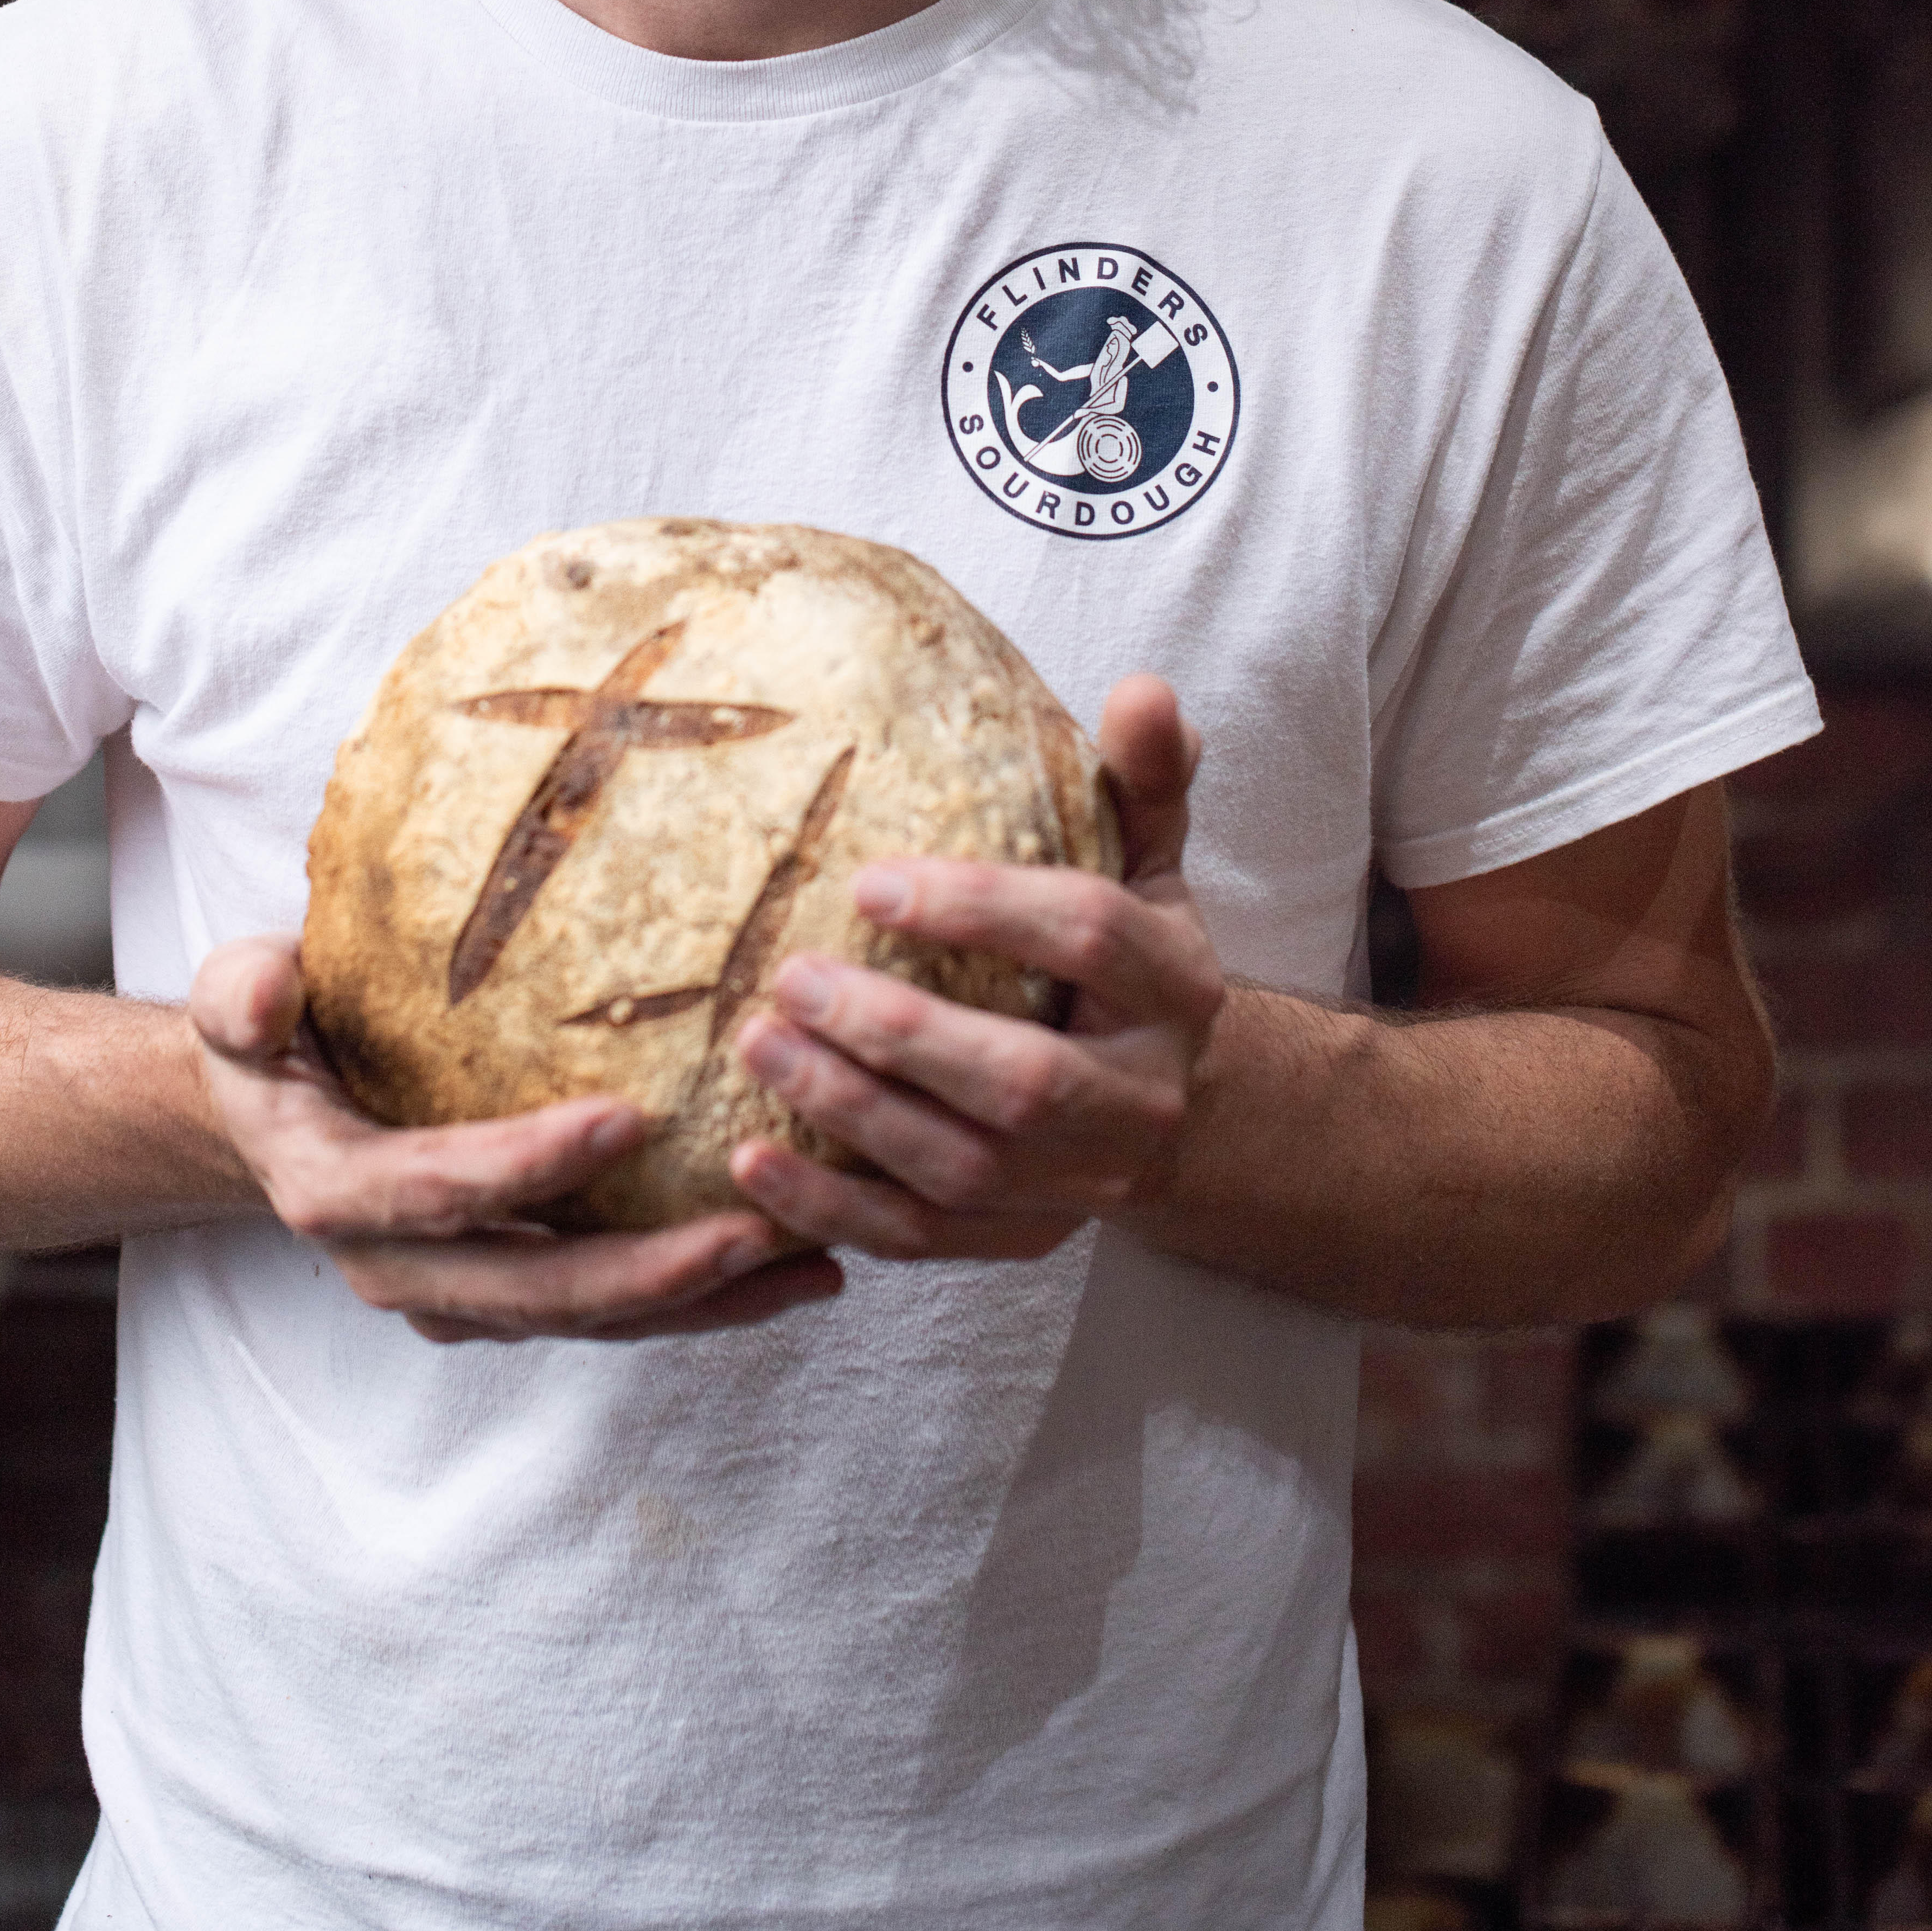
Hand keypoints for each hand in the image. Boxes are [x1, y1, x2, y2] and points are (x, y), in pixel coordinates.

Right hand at [190, 938, 843, 1343]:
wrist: (272, 1116)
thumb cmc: (270, 1036)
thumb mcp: (235, 996)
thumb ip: (242, 993)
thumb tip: (261, 996)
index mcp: (334, 1191)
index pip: (438, 1188)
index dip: (526, 1166)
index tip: (629, 1115)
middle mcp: (397, 1267)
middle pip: (535, 1288)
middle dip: (649, 1269)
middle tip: (759, 1228)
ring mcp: (458, 1296)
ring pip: (588, 1319)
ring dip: (701, 1301)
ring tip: (811, 1261)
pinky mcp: (508, 1299)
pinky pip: (610, 1313)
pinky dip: (702, 1302)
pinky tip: (795, 1268)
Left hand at [725, 674, 1223, 1261]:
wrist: (1172, 1100)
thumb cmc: (1125, 951)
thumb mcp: (1148, 860)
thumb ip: (1142, 779)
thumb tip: (1144, 690)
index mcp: (1179, 987)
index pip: (1088, 936)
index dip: (981, 907)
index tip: (868, 880)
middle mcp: (1144, 1097)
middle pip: (1022, 1078)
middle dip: (899, 1032)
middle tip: (790, 975)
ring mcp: (1086, 1184)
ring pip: (964, 1166)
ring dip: (852, 1113)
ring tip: (757, 1046)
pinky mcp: (1026, 1240)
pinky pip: (923, 1240)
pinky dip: (835, 1208)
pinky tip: (752, 1162)